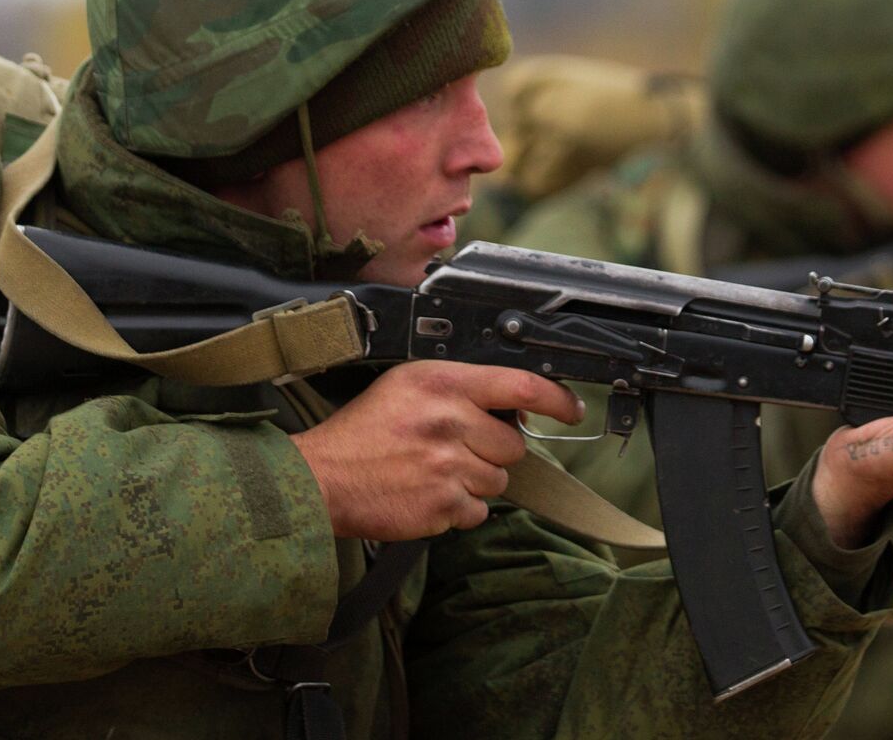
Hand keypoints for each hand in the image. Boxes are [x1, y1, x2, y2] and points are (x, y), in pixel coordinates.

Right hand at [288, 360, 583, 539]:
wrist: (320, 480)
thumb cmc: (362, 432)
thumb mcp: (408, 386)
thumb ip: (461, 389)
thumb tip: (518, 405)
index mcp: (442, 383)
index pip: (521, 383)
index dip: (557, 399)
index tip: (572, 409)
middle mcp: (449, 420)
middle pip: (513, 444)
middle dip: (492, 452)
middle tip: (453, 450)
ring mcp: (448, 464)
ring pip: (499, 480)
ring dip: (475, 482)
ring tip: (434, 472)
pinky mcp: (443, 504)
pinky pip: (479, 510)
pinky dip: (459, 509)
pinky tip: (428, 494)